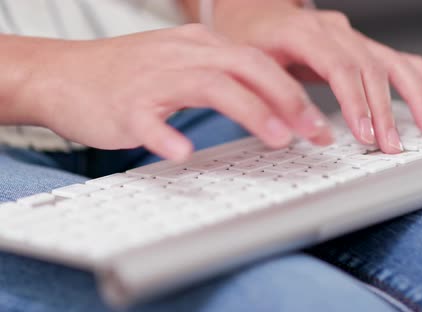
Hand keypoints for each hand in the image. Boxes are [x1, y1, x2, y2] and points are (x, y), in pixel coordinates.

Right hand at [15, 25, 331, 160]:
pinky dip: (166, 135)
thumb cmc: (128, 75)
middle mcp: (183, 56)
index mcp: (201, 47)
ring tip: (278, 139)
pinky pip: (149, 119)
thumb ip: (225, 81)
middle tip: (313, 131)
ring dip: (251, 112)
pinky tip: (182, 152)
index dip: (295, 92)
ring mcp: (153, 79)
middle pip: (247, 68)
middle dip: (287, 100)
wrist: (62, 74)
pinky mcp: (125, 105)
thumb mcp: (183, 67)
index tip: (318, 123)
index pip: (260, 63)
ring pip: (211, 87)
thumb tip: (273, 108)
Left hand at [213, 0, 421, 152]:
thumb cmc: (248, 38)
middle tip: (391, 145)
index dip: (355, 101)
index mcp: (302, 31)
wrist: (253, 11)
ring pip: (392, 62)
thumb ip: (274, 99)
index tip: (364, 133)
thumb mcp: (248, 69)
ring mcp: (351, 36)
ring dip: (415, 97)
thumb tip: (305, 132)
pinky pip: (400, 59)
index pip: (338, 66)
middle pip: (370, 67)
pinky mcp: (362, 45)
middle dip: (385, 111)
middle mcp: (333, 30)